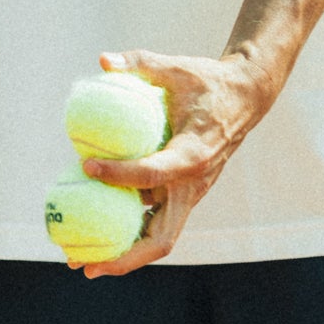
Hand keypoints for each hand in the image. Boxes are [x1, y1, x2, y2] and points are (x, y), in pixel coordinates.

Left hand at [75, 47, 274, 277]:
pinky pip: (155, 223)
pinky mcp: (183, 196)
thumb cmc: (207, 82)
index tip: (85, 166)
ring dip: (122, 255)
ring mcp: (190, 195)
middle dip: (122, 255)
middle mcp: (193, 185)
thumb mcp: (175, 67)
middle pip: (161, 238)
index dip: (118, 175)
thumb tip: (102, 60)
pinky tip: (95, 233)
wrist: (244, 99)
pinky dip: (128, 233)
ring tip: (80, 262)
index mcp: (194, 155)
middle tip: (82, 263)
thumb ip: (140, 62)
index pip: (153, 173)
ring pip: (158, 239)